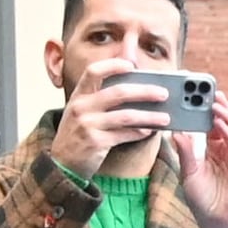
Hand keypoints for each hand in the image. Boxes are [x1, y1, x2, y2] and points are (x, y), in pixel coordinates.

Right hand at [51, 61, 169, 179]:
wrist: (62, 163)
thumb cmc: (78, 134)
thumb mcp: (82, 112)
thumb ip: (100, 100)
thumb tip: (135, 90)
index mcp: (79, 96)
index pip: (93, 71)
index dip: (112, 65)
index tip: (131, 65)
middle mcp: (81, 107)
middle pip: (118, 92)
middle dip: (144, 92)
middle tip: (163, 93)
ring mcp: (88, 125)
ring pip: (126, 116)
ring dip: (149, 116)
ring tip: (165, 117)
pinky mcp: (96, 142)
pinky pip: (125, 134)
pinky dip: (140, 132)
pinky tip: (151, 130)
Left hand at [168, 97, 227, 227]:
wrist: (215, 223)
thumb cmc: (202, 200)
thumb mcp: (188, 173)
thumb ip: (186, 152)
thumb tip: (176, 131)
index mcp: (214, 150)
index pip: (214, 124)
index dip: (209, 109)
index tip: (199, 95)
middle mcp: (227, 151)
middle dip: (221, 107)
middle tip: (210, 92)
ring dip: (227, 115)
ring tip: (215, 104)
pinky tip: (220, 124)